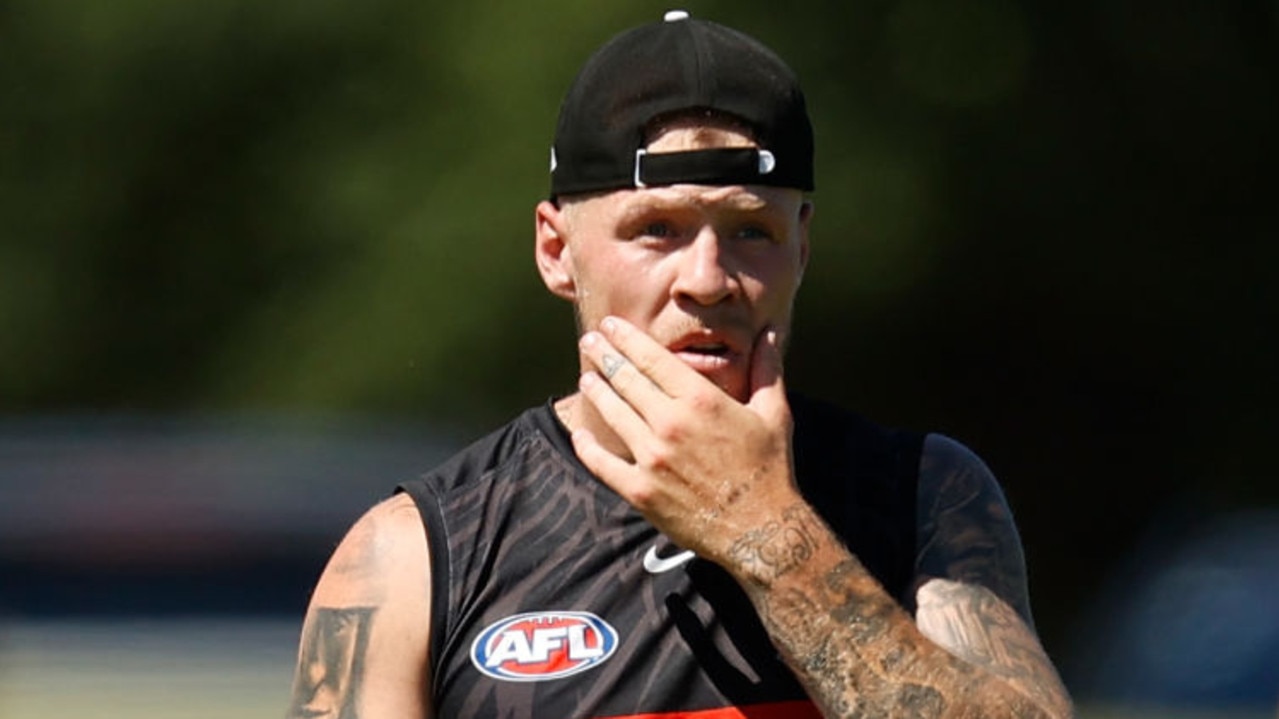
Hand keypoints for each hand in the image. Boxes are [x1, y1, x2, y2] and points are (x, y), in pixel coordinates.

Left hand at [571, 316, 804, 568]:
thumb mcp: (774, 413)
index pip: (650, 357)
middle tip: (589, 341)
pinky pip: (602, 463)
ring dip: (596, 391)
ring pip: (612, 414)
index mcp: (700, 399)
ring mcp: (651, 458)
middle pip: (625, 379)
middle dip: (603, 355)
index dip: (625, 337)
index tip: (610, 325)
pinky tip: (581, 433)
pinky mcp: (640, 490)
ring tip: (586, 378)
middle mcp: (670, 423)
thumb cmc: (769, 469)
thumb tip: (769, 333)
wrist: (760, 530)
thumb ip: (767, 369)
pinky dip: (586, 446)